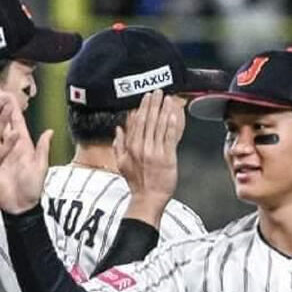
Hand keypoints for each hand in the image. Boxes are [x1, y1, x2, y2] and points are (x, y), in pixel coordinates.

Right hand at [0, 92, 53, 213]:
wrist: (20, 206)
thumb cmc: (32, 189)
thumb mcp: (40, 168)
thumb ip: (43, 149)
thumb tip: (49, 132)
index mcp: (22, 146)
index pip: (16, 123)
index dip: (11, 109)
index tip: (6, 96)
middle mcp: (9, 148)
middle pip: (1, 124)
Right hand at [114, 90, 185, 224]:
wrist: (147, 199)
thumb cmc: (137, 183)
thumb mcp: (121, 164)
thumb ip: (118, 145)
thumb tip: (118, 130)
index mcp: (131, 147)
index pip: (136, 122)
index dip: (142, 107)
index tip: (146, 97)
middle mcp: (142, 147)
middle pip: (148, 120)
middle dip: (153, 104)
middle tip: (158, 91)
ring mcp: (154, 152)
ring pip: (159, 126)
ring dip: (163, 110)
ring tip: (167, 98)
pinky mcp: (167, 158)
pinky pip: (169, 137)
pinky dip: (171, 125)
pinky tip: (174, 115)